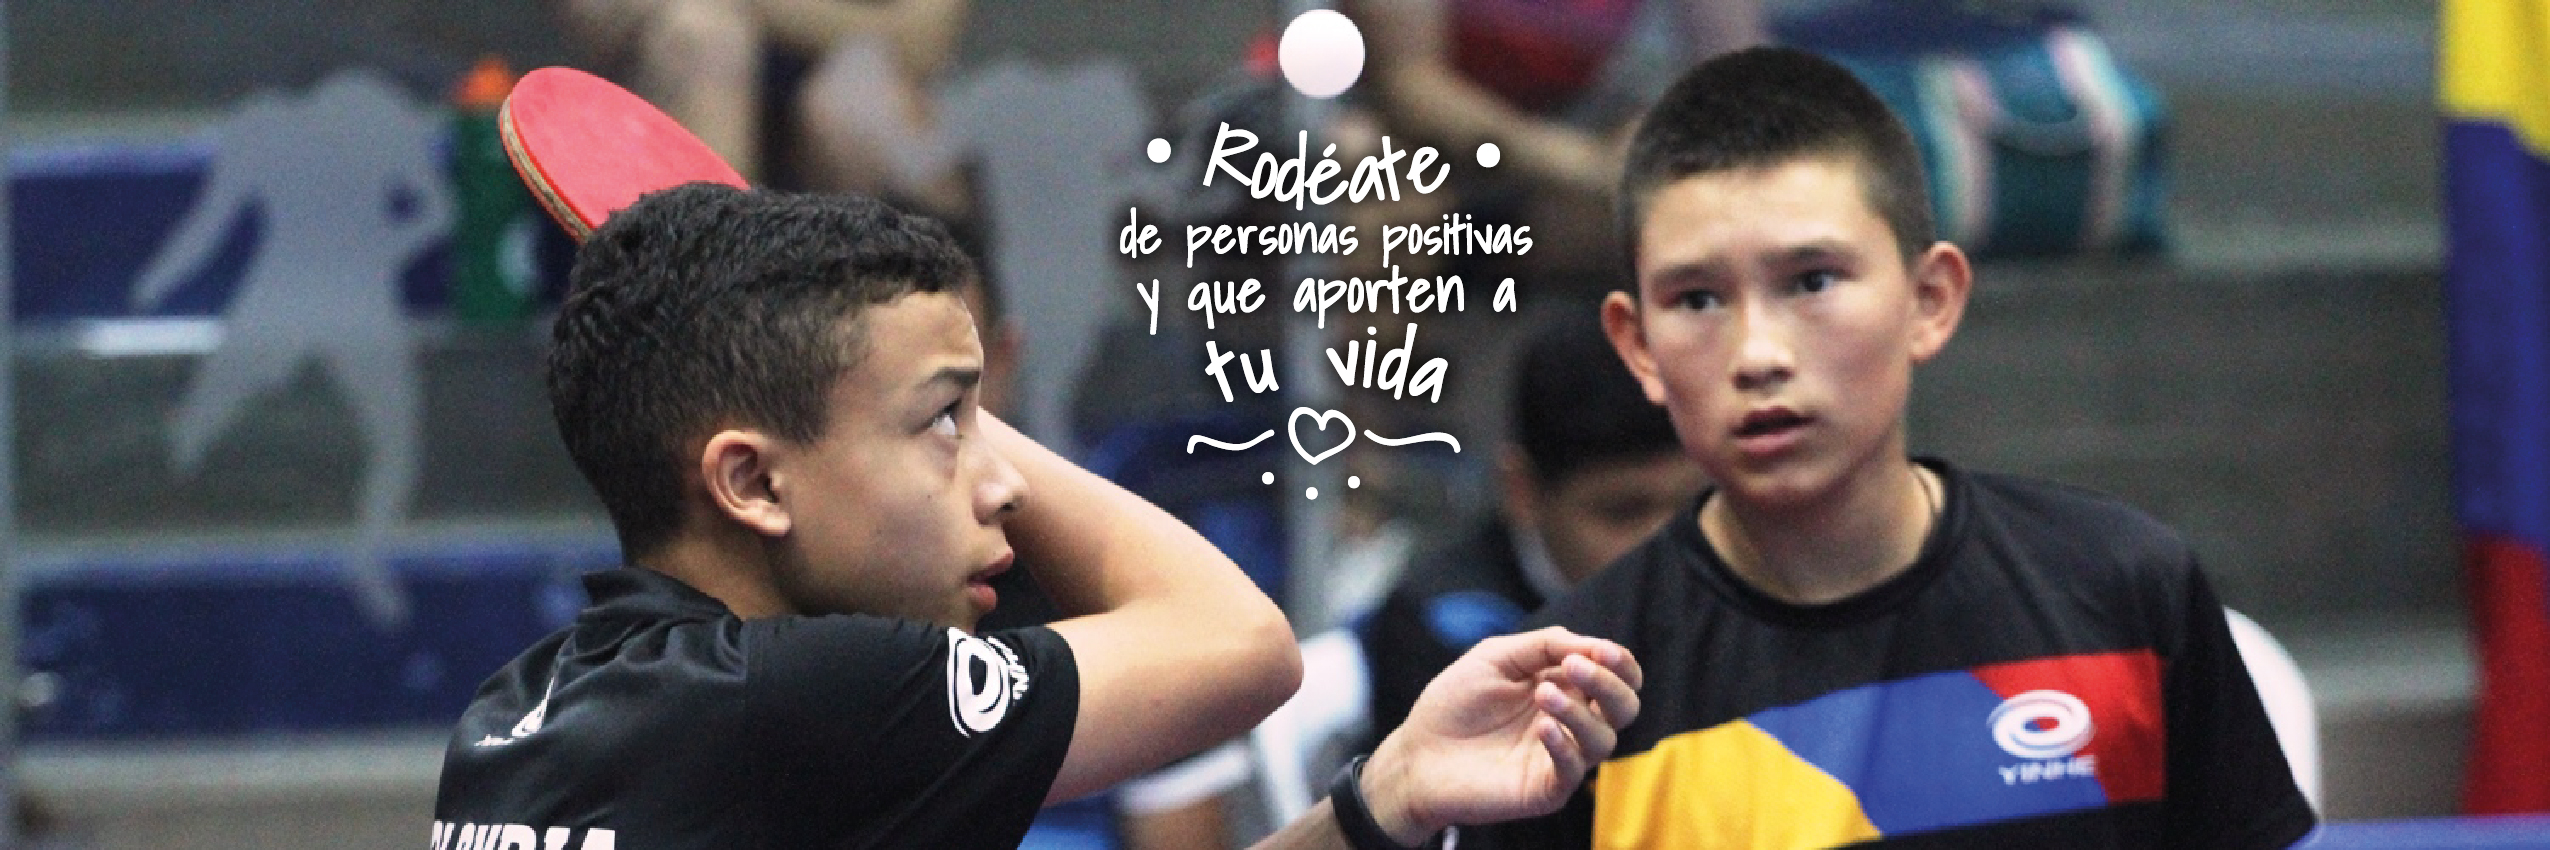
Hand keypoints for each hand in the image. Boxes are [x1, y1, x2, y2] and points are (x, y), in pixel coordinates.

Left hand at [1360, 627, 1641, 842]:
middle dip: (1610, 684)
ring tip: (1542, 695)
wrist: (1417, 753)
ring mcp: (1561, 757)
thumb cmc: (1454, 702)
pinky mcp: (1546, 789)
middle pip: (1624, 707)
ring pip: (1604, 739)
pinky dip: (1565, 745)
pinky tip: (1542, 727)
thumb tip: (1590, 644)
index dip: (1620, 662)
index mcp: (1566, 686)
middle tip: (1575, 666)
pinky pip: (1573, 771)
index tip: (1602, 650)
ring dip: (1580, 712)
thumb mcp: (1497, 657)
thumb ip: (1544, 645)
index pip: (1618, 676)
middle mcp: (1572, 722)